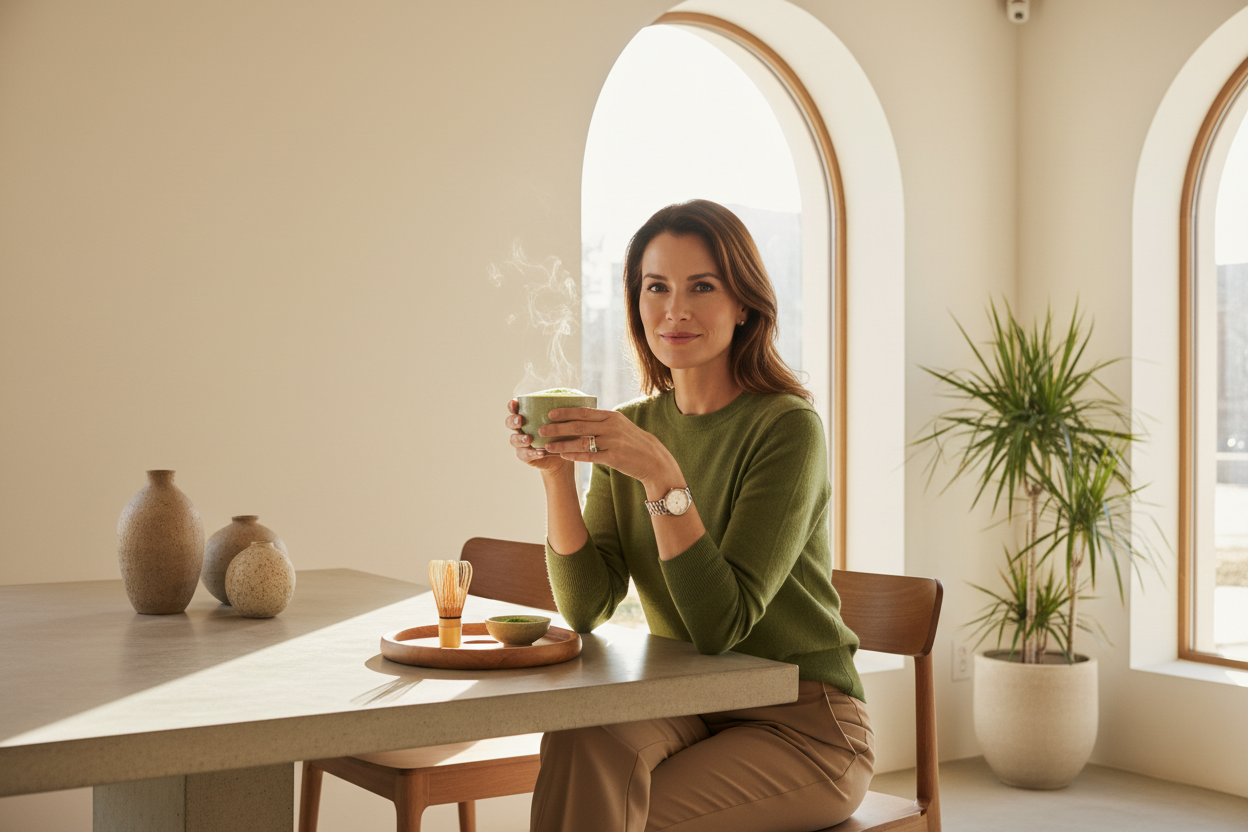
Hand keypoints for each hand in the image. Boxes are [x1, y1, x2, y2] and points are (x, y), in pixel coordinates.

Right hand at [505, 399, 571, 474]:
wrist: (562, 453)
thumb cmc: (561, 432)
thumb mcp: (561, 420)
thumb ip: (560, 410)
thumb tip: (573, 396)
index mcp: (526, 416)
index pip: (515, 408)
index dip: (512, 406)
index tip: (515, 403)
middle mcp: (520, 428)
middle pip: (509, 423)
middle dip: (513, 421)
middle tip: (520, 420)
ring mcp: (521, 443)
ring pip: (513, 440)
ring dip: (521, 438)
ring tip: (529, 439)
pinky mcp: (525, 455)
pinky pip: (524, 455)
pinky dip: (532, 453)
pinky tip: (541, 452)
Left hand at [540, 407, 679, 489]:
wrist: (653, 459)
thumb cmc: (633, 442)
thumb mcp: (620, 425)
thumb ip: (602, 421)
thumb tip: (580, 416)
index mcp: (611, 416)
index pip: (584, 412)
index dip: (565, 412)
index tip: (550, 413)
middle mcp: (611, 427)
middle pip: (578, 426)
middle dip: (557, 428)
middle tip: (541, 429)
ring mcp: (613, 442)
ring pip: (581, 442)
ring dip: (562, 444)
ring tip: (547, 446)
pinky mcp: (614, 457)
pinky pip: (589, 456)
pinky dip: (574, 455)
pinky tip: (563, 455)